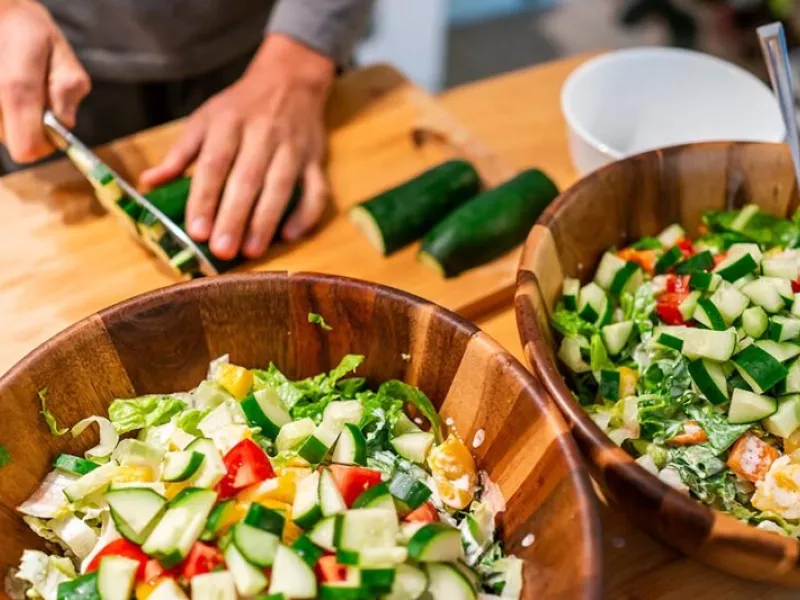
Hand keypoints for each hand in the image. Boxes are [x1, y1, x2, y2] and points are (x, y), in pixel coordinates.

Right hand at [0, 0, 89, 161]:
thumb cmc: (26, 31)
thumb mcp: (60, 54)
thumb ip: (68, 89)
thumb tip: (64, 121)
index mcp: (17, 87)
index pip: (28, 147)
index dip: (45, 144)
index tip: (52, 126)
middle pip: (14, 142)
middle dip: (30, 126)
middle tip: (34, 96)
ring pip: (2, 132)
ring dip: (14, 117)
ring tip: (17, 85)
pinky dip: (4, 111)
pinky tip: (6, 87)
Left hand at [140, 34, 334, 259]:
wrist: (289, 79)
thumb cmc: (240, 107)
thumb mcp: (204, 119)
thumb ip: (179, 154)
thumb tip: (149, 183)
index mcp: (228, 123)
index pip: (214, 164)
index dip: (205, 198)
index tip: (196, 231)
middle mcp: (263, 133)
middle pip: (248, 179)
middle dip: (234, 216)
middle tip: (221, 250)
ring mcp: (293, 147)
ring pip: (282, 186)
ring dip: (266, 220)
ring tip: (251, 250)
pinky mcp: (315, 160)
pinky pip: (317, 190)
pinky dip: (306, 214)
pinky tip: (290, 235)